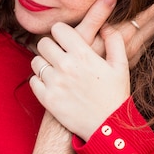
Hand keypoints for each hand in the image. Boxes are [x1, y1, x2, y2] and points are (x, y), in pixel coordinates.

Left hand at [29, 0, 153, 140]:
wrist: (109, 128)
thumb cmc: (116, 95)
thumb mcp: (121, 65)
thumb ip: (114, 40)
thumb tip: (106, 25)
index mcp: (83, 54)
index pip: (58, 29)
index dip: (61, 32)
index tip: (65, 40)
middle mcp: (66, 66)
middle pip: (43, 43)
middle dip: (51, 46)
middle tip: (59, 54)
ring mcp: (54, 83)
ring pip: (36, 61)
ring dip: (44, 63)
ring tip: (55, 70)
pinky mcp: (47, 99)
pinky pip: (33, 80)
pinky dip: (40, 81)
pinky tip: (52, 84)